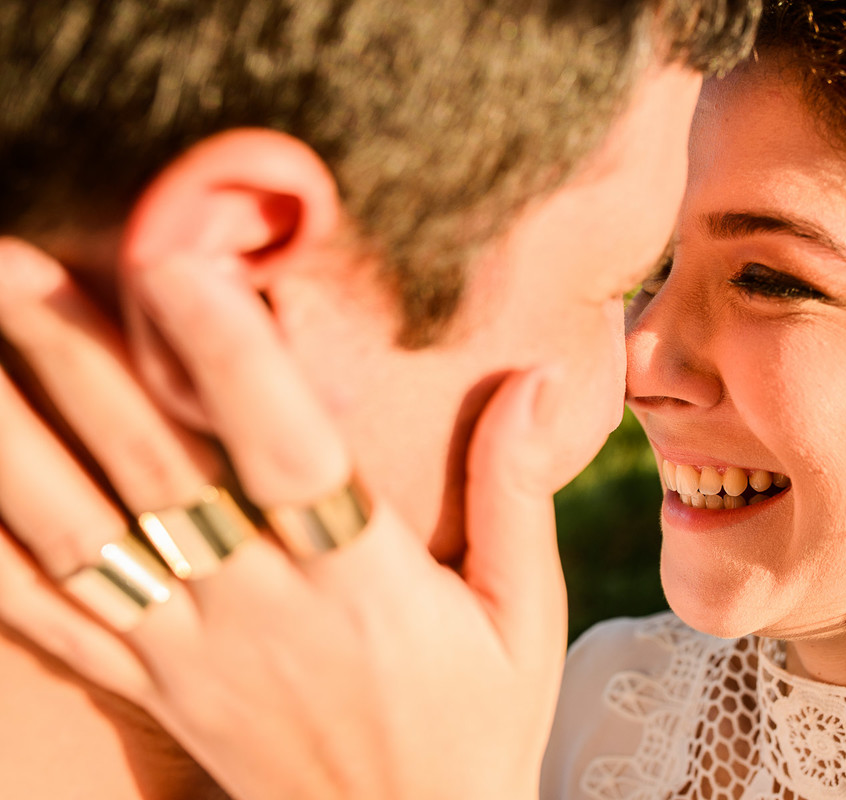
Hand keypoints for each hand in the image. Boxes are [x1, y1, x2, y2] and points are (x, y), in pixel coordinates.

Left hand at [0, 237, 584, 799]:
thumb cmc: (479, 727)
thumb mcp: (525, 616)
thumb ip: (517, 492)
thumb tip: (539, 375)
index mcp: (364, 585)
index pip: (291, 456)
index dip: (232, 360)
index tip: (176, 261)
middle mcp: (261, 611)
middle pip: (156, 475)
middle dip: (77, 360)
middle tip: (8, 258)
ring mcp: (189, 654)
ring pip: (77, 538)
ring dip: (10, 438)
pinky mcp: (149, 688)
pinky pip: (46, 619)